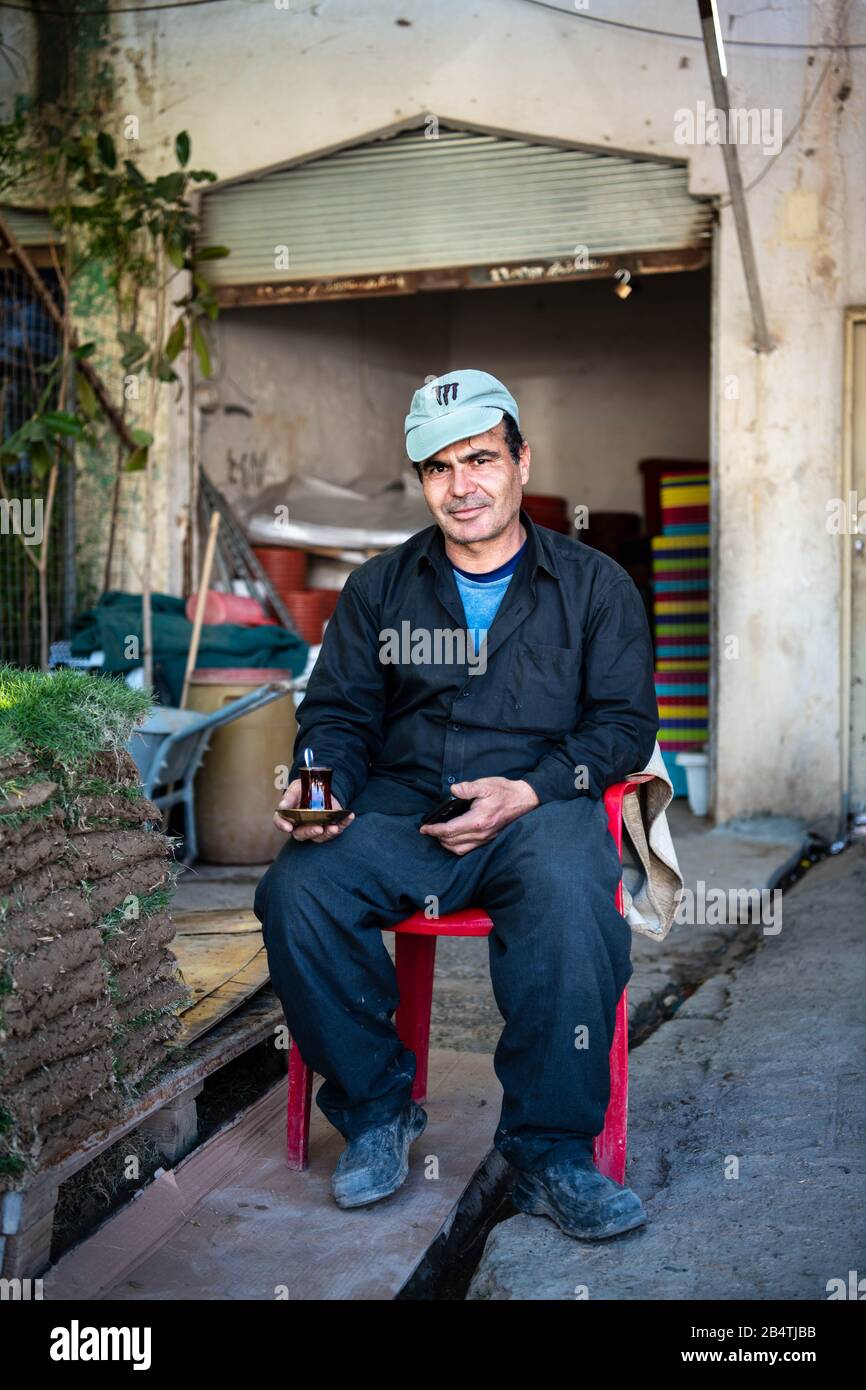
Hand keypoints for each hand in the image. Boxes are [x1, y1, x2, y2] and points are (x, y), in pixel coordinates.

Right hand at [274, 778, 354, 842]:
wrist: (322, 786)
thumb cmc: (305, 789)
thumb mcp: (296, 788)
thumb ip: (289, 796)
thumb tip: (282, 806)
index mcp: (290, 816)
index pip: (281, 823)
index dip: (282, 825)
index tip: (288, 827)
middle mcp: (301, 825)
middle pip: (301, 834)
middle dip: (309, 832)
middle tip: (318, 828)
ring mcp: (317, 827)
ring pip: (320, 837)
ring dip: (328, 833)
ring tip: (334, 827)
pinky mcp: (331, 825)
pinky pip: (338, 828)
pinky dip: (344, 823)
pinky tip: (349, 816)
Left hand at [419, 776, 538, 855]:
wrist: (525, 800)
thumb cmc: (505, 792)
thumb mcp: (486, 785)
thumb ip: (467, 788)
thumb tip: (453, 790)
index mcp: (478, 820)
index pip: (450, 830)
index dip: (434, 830)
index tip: (424, 828)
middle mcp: (481, 833)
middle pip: (452, 842)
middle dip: (437, 837)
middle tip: (428, 830)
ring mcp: (486, 839)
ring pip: (460, 849)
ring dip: (446, 844)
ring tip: (439, 835)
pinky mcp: (489, 840)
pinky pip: (469, 849)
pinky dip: (457, 847)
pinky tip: (453, 839)